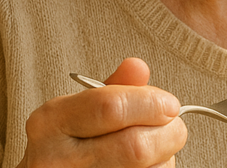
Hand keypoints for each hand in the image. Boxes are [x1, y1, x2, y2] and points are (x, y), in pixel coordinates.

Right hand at [17, 57, 187, 166]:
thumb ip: (113, 87)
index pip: (112, 108)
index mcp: (52, 122)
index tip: (170, 104)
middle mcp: (56, 159)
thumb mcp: (78, 109)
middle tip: (174, 126)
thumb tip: (139, 68)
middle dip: (168, 133)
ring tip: (156, 147)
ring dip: (164, 157)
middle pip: (134, 147)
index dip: (151, 104)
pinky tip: (147, 165)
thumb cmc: (65, 142)